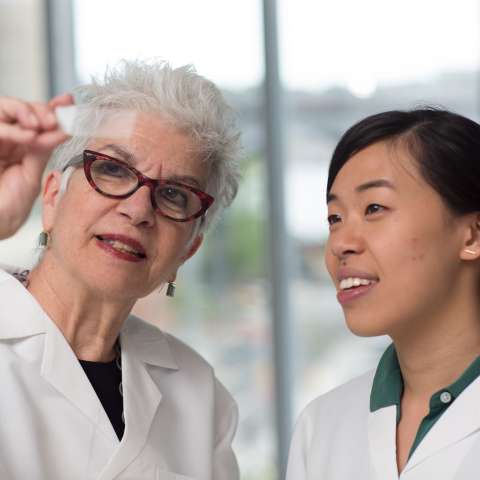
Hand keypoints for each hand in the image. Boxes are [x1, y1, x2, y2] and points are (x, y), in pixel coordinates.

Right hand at [0, 93, 72, 239]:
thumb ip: (42, 151)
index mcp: (21, 146)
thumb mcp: (31, 176)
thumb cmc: (9, 206)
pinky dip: (11, 129)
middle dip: (39, 110)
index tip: (68, 102)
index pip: (36, 120)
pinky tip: (28, 136)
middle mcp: (6, 139)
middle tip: (53, 120)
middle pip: (19, 109)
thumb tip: (62, 130)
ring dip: (24, 112)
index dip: (51, 108)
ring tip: (39, 125)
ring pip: (3, 110)